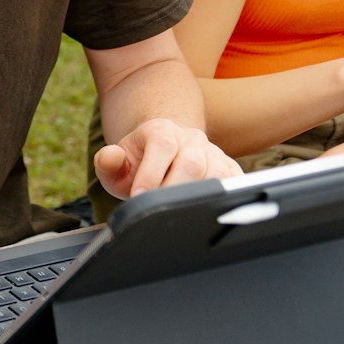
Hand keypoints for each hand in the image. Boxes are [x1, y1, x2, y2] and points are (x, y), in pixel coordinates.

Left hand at [93, 117, 241, 200]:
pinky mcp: (229, 168)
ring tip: (178, 213)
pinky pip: (235, 182)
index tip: (139, 196)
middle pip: (192, 162)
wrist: (161, 155)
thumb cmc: (137, 164)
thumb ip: (107, 162)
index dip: (151, 173)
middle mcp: (191, 138)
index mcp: (161, 130)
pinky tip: (205, 211)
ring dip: (198, 197)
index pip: (161, 146)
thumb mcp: (116, 164)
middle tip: (159, 210)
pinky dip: (224, 198)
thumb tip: (110, 156)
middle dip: (174, 189)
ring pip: (217, 173)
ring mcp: (213, 152)